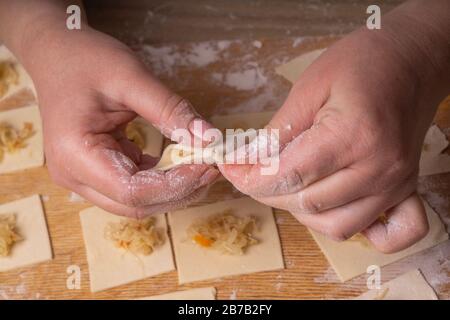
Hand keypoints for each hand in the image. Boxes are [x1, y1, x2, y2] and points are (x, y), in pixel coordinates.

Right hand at [23, 27, 217, 217]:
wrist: (57, 54)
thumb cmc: (85, 60)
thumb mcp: (131, 78)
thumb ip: (171, 110)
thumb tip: (209, 139)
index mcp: (75, 154)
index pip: (132, 191)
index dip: (175, 185)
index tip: (207, 166)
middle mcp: (75, 175)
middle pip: (136, 204)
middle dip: (178, 191)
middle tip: (211, 167)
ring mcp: (84, 176)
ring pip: (137, 201)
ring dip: (173, 188)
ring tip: (201, 165)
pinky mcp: (97, 170)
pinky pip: (134, 186)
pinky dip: (161, 178)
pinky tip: (182, 162)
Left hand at [220, 9, 448, 252]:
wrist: (412, 59)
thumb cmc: (361, 63)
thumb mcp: (309, 88)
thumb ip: (276, 132)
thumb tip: (243, 161)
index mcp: (352, 136)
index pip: (288, 175)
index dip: (250, 178)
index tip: (230, 169)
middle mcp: (378, 169)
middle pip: (307, 204)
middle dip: (267, 193)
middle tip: (249, 173)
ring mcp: (396, 184)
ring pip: (336, 226)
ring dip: (301, 212)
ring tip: (286, 186)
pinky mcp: (406, 189)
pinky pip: (387, 234)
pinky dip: (358, 231)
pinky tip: (336, 210)